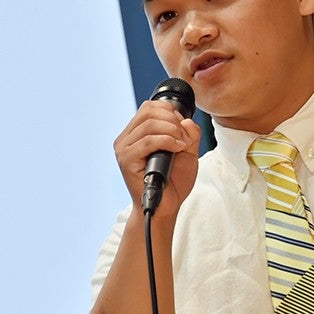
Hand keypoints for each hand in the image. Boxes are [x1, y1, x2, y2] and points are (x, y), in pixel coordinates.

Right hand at [114, 99, 201, 222]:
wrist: (167, 207)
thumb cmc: (173, 181)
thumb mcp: (188, 151)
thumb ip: (190, 132)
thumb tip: (186, 119)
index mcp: (136, 134)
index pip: (149, 107)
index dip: (170, 111)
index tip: (183, 127)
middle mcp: (126, 139)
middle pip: (148, 110)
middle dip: (172, 120)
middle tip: (185, 138)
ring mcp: (123, 149)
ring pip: (149, 124)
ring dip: (173, 131)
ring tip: (183, 145)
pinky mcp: (126, 160)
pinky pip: (148, 141)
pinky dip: (168, 141)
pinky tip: (178, 148)